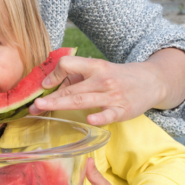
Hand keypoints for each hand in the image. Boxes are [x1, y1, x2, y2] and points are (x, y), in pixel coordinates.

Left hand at [28, 48, 184, 124]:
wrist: (151, 81)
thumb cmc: (119, 76)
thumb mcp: (100, 69)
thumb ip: (78, 75)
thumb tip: (51, 83)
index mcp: (95, 66)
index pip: (68, 64)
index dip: (54, 74)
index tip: (44, 86)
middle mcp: (102, 79)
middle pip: (72, 88)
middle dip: (50, 97)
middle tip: (33, 105)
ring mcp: (112, 96)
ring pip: (83, 100)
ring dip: (61, 104)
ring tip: (43, 108)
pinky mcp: (122, 110)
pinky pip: (108, 114)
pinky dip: (99, 117)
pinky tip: (89, 120)